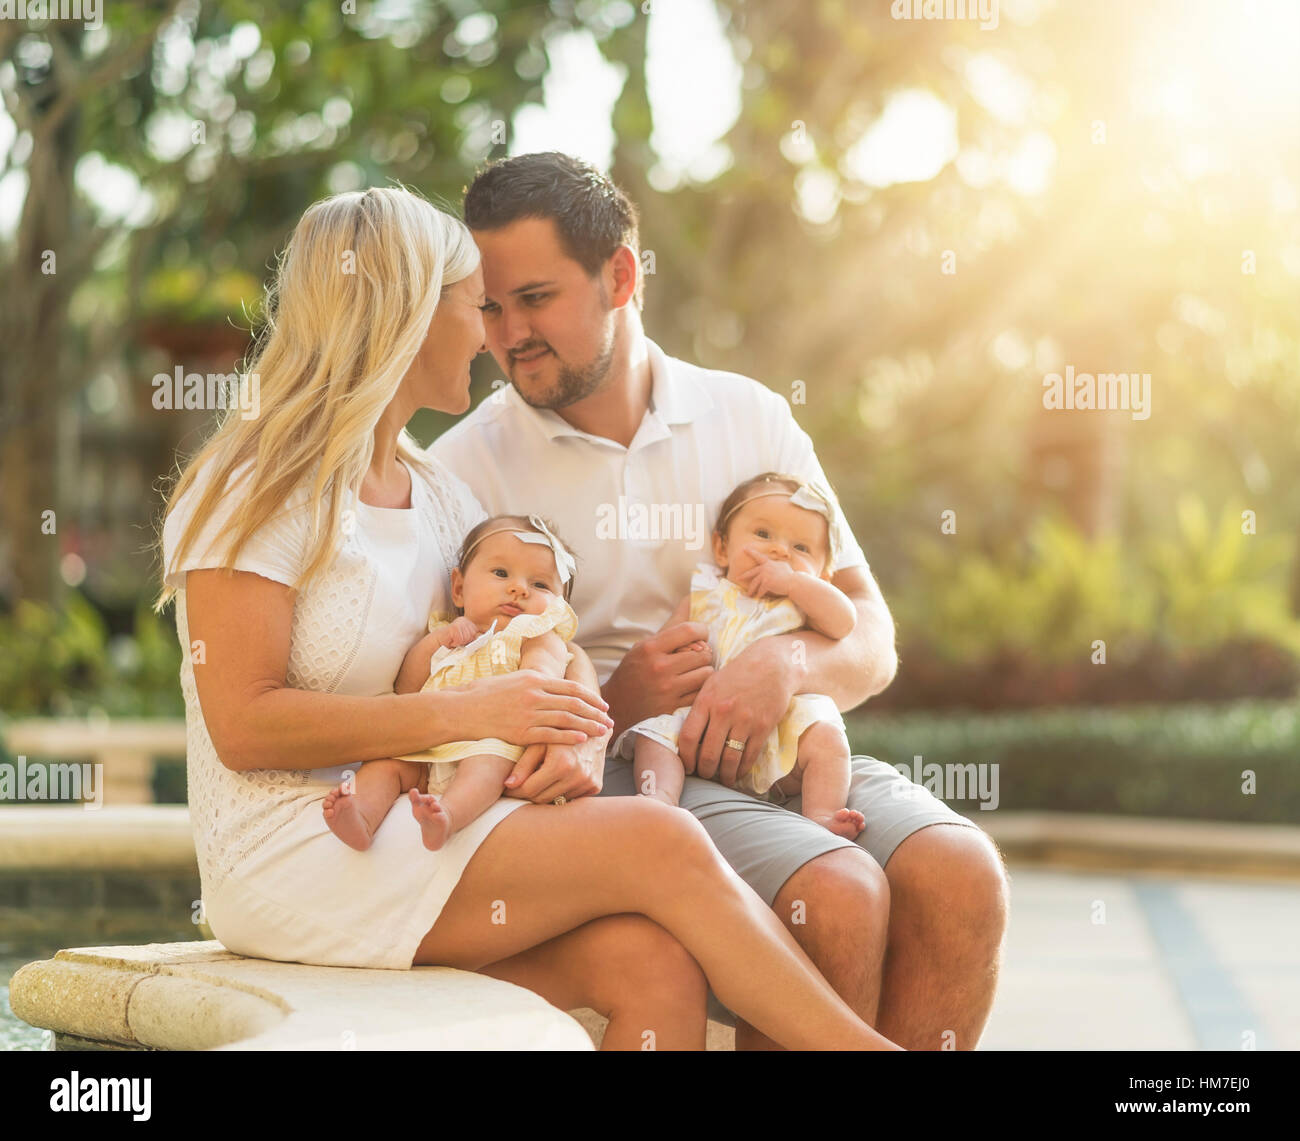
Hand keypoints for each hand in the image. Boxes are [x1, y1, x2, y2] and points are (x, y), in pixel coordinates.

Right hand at [447, 616, 480, 646]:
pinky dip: (456, 643)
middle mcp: (464, 620)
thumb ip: (473, 637)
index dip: (470, 639)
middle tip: (457, 640)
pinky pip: (460, 639)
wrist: (438, 642)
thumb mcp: (465, 638)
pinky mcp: (455, 627)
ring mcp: (459, 623)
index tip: (462, 640)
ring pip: (467, 638)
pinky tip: (451, 640)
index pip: (477, 633)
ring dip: (460, 642)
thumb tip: (480, 637)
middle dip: (466, 641)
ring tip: (454, 640)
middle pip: (473, 635)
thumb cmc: (451, 641)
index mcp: (468, 622)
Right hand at [448, 670, 612, 747]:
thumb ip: (534, 682)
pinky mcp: (521, 732)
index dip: (590, 697)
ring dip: (588, 725)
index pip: (570, 687)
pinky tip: (582, 740)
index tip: (602, 704)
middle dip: (595, 712)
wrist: (461, 709)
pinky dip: (569, 737)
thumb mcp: (512, 679)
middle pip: (574, 703)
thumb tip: (551, 683)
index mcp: (533, 678)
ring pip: (567, 719)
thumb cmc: (484, 694)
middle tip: (609, 720)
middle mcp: (534, 693)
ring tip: (602, 732)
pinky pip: (551, 735)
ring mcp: (528, 713)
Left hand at [504, 727, 608, 802]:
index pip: (530, 790)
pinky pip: (572, 797)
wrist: (594, 724)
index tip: (507, 787)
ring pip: (557, 800)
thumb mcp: (540, 741)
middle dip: (528, 794)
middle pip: (542, 799)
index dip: (515, 790)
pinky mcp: (596, 785)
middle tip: (518, 786)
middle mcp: (578, 775)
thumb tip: (507, 785)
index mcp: (561, 764)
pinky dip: (562, 791)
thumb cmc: (560, 728)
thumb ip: (524, 764)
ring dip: (545, 793)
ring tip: (538, 779)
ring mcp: (589, 782)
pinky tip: (557, 779)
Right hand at [602, 622, 712, 735]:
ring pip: (706, 674)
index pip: (689, 630)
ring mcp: (667, 689)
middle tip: (698, 656)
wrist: (617, 706)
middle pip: (703, 653)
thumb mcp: (645, 645)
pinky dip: (700, 689)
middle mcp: (659, 667)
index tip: (702, 634)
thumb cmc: (634, 670)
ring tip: (695, 671)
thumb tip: (691, 598)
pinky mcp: (673, 707)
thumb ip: (672, 624)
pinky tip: (691, 686)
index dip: (703, 630)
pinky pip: (701, 693)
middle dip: (705, 653)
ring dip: (704, 672)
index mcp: (650, 648)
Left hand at [677, 636, 793, 787]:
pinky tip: (738, 773)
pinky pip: (749, 756)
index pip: (688, 737)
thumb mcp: (712, 683)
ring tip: (723, 779)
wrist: (771, 664)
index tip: (687, 766)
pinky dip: (742, 769)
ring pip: (729, 760)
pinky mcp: (763, 727)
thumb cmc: (738, 674)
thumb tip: (687, 736)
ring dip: (724, 775)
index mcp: (706, 700)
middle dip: (704, 771)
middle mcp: (723, 712)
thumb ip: (699, 707)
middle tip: (705, 775)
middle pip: (707, 754)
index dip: (685, 757)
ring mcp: (744, 720)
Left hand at [734, 548, 797, 598]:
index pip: (758, 556)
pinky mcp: (766, 583)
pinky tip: (757, 597)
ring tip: (748, 595)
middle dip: (744, 576)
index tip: (744, 548)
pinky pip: (760, 590)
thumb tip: (775, 564)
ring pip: (754, 583)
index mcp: (768, 563)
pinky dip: (759, 594)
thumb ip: (776, 565)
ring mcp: (765, 575)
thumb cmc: (790, 574)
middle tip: (738, 578)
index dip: (751, 552)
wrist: (793, 582)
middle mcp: (765, 568)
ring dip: (751, 590)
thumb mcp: (783, 566)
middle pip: (751, 573)